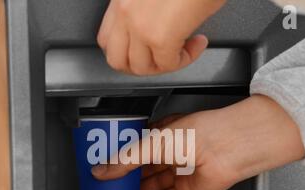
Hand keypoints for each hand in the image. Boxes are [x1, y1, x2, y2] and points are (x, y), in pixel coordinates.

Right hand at [92, 95, 304, 189]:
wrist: (229, 148)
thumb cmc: (200, 133)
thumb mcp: (153, 142)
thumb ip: (126, 158)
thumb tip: (102, 170)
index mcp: (163, 135)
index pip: (136, 147)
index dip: (120, 156)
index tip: (103, 164)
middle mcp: (172, 154)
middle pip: (144, 169)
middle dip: (126, 177)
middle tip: (107, 184)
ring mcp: (180, 173)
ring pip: (153, 185)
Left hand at [97, 0, 225, 74]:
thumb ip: (148, 8)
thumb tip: (163, 26)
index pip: (107, 38)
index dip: (127, 51)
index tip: (146, 47)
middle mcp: (124, 10)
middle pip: (116, 59)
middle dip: (141, 66)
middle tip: (159, 59)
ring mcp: (138, 24)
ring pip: (139, 67)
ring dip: (163, 65)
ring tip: (181, 51)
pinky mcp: (159, 36)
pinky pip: (168, 65)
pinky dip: (186, 59)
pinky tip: (197, 44)